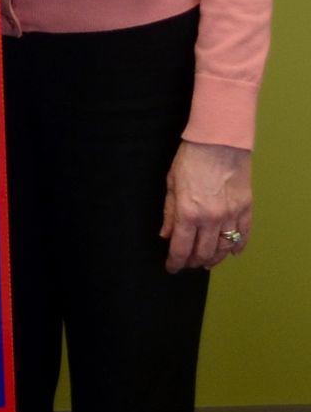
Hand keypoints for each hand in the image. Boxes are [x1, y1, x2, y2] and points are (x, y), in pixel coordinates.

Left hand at [161, 140, 252, 271]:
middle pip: (204, 252)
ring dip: (215, 259)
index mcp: (188, 213)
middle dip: (194, 262)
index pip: (181, 248)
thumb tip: (166, 235)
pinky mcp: (246, 209)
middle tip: (188, 264)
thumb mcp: (171, 185)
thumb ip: (169, 213)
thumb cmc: (190, 160)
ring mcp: (231, 215)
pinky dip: (238, 246)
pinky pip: (243, 235)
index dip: (175, 262)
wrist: (219, 143)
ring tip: (207, 262)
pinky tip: (232, 253)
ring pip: (224, 248)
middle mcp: (211, 219)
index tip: (172, 268)